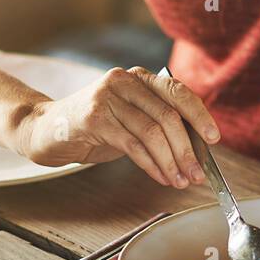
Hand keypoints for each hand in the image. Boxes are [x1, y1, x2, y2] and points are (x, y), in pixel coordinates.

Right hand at [12, 66, 219, 187]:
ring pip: (153, 133)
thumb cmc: (94, 128)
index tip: (214, 139)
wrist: (45, 129)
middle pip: (169, 116)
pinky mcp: (94, 118)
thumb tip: (196, 148)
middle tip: (197, 174)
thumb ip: (158, 123)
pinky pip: (134, 146)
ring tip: (181, 181)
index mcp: (138, 77)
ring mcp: (107, 98)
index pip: (178, 92)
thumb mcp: (130, 119)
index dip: (200, 115)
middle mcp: (124, 81)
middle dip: (188, 150)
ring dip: (172, 162)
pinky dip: (152, 165)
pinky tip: (161, 177)